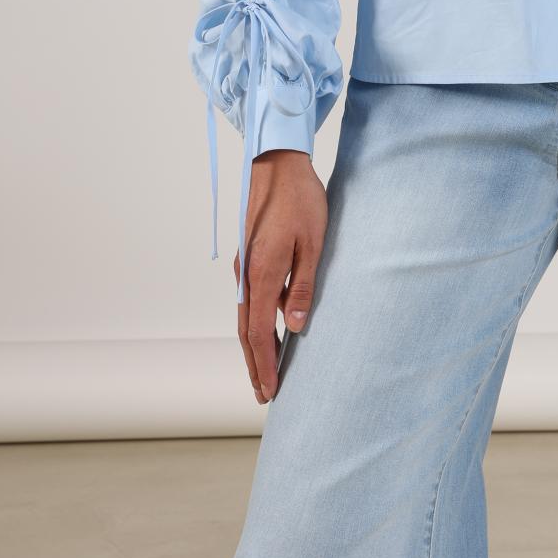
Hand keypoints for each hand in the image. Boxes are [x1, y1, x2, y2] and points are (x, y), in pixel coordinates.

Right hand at [234, 148, 327, 403]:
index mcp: (261, 274)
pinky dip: (256, 322)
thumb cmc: (300, 200)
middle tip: (263, 394)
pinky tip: (270, 328)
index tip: (269, 390)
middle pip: (245, 330)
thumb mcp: (313, 243)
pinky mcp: (249, 256)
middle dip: (254, 364)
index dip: (264, 364)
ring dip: (254, 345)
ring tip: (263, 371)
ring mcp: (244, 265)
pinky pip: (249, 298)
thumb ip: (303, 285)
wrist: (277, 163)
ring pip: (245, 315)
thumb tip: (296, 326)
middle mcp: (245, 274)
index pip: (259, 332)